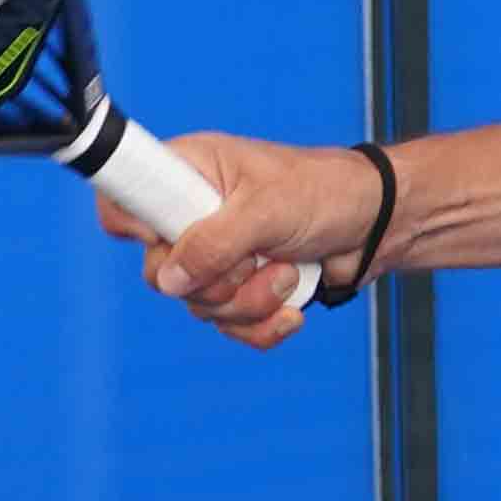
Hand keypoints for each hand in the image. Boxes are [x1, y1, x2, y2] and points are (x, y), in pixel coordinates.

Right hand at [96, 133, 370, 351]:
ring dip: (249, 303)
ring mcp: (216, 255)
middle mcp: (194, 215)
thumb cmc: (327, 192)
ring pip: (198, 306)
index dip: (135, 227)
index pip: (122, 197)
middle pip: (160, 272)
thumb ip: (213, 243)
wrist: (378, 226)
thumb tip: (169, 281)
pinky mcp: (241, 288)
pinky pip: (229, 326)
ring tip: (286, 274)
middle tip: (255, 259)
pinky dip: (261, 326)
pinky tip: (291, 309)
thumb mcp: (267, 210)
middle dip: (215, 282)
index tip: (169, 238)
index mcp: (188, 173)